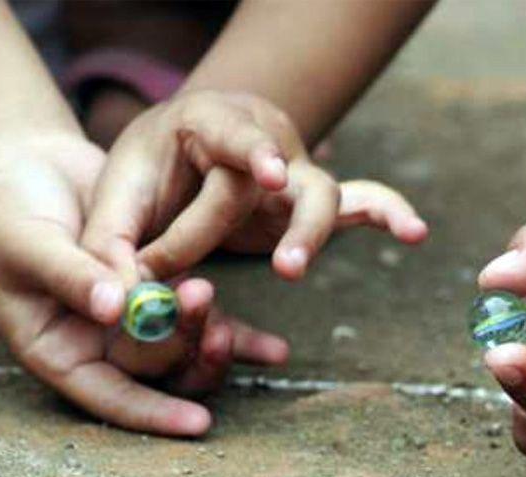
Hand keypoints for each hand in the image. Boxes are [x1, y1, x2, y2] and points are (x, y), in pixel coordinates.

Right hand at [0, 133, 286, 435]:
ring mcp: (133, 323)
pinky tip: (273, 350)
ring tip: (232, 325)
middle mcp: (98, 346)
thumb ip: (72, 277)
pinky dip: (236, 333)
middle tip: (202, 300)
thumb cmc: (10, 210)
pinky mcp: (162, 292)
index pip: (107, 397)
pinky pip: (203, 321)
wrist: (28, 166)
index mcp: (56, 350)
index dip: (152, 411)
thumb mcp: (30, 244)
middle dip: (183, 345)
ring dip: (212, 340)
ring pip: (184, 350)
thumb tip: (115, 309)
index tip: (197, 421)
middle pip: (153, 370)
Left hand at [81, 90, 427, 284]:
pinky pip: (360, 204)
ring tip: (298, 274)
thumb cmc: (143, 176)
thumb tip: (117, 307)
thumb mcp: (114, 201)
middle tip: (284, 268)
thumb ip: (110, 247)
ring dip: (315, 237)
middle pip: (283, 178)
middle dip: (276, 226)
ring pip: (324, 196)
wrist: (177, 157)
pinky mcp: (309, 201)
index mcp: (205, 122)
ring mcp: (292, 172)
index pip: (232, 136)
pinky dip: (388, 215)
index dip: (252, 153)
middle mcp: (259, 141)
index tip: (270, 173)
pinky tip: (416, 234)